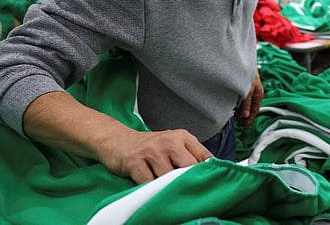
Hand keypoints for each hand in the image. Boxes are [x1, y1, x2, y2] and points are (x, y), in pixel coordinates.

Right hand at [97, 128, 211, 183]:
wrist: (117, 140)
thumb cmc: (149, 147)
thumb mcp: (173, 145)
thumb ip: (191, 156)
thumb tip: (213, 173)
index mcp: (182, 137)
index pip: (204, 156)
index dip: (209, 173)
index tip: (212, 185)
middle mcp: (168, 142)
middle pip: (189, 168)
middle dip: (189, 181)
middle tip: (189, 192)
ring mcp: (151, 151)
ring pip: (169, 177)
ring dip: (169, 187)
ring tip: (168, 191)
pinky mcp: (135, 162)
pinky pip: (148, 183)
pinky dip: (152, 189)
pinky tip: (153, 190)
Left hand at [237, 72, 263, 126]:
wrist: (243, 61)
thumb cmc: (247, 74)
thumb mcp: (247, 91)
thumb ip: (246, 104)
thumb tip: (245, 116)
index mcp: (258, 95)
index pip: (255, 111)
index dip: (249, 119)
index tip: (243, 126)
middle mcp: (254, 94)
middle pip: (250, 108)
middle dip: (245, 116)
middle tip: (238, 123)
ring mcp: (249, 91)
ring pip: (245, 104)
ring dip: (241, 111)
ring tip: (235, 117)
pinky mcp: (243, 88)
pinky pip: (241, 99)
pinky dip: (238, 104)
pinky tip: (233, 107)